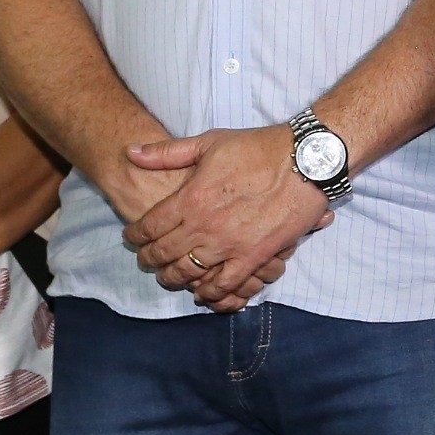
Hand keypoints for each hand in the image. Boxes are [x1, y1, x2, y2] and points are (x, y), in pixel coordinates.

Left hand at [123, 126, 332, 311]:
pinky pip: (225, 283)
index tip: (132, 238)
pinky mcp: (255, 255)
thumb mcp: (209, 142)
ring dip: (174, 278)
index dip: (135, 235)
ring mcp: (229, 244)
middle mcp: (204, 226)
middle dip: (149, 259)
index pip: (148, 226)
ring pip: (189, 273)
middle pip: (163, 254)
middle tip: (147, 260)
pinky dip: (211, 291)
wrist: (305, 160)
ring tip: (170, 277)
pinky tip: (204, 291)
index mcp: (190, 198)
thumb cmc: (257, 147)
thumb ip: (167, 152)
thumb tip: (130, 152)